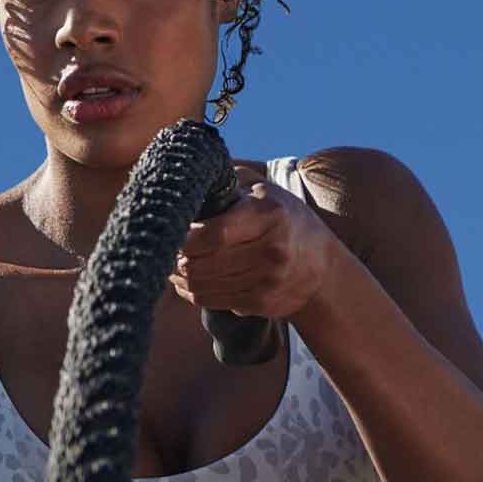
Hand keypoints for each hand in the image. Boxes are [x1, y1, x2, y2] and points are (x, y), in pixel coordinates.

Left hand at [169, 173, 343, 323]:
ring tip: (170, 263)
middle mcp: (272, 250)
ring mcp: (267, 280)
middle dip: (173, 258)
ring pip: (200, 285)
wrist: (321, 265)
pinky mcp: (260, 303)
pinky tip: (186, 279)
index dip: (182, 237)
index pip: (213, 234)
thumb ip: (227, 182)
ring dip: (178, 276)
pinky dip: (191, 290)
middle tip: (161, 249)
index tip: (169, 230)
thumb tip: (186, 178)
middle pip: (201, 264)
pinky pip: (210, 300)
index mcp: (270, 215)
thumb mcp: (263, 191)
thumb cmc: (283, 219)